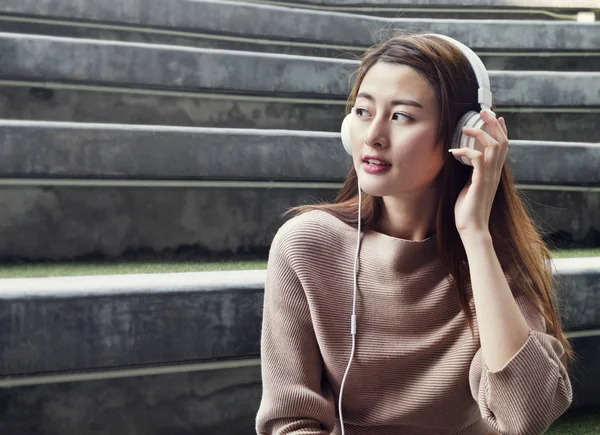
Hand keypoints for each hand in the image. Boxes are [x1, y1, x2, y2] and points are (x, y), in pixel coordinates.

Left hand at [448, 109, 508, 235]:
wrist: (472, 229)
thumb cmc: (468, 210)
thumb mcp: (471, 186)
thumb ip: (472, 173)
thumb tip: (465, 160)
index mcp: (494, 173)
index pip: (503, 146)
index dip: (501, 130)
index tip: (496, 117)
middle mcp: (495, 173)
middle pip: (502, 141)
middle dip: (493, 124)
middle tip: (483, 111)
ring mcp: (490, 177)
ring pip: (494, 147)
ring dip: (480, 133)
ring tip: (466, 127)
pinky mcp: (481, 182)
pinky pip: (478, 160)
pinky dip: (467, 152)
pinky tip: (455, 152)